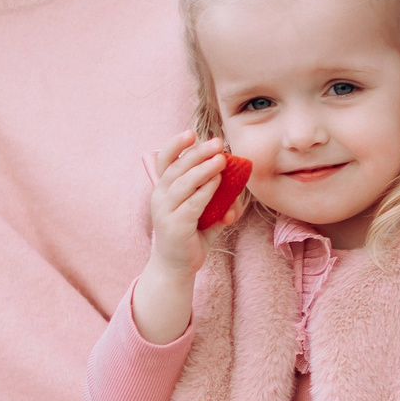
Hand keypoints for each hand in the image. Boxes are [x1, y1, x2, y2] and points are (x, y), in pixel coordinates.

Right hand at [134, 131, 230, 344]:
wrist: (176, 267)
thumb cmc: (190, 235)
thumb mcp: (203, 212)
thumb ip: (218, 199)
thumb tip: (239, 186)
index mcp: (163, 189)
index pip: (164, 160)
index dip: (175, 145)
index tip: (191, 133)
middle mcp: (160, 197)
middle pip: (177, 167)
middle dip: (198, 152)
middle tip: (218, 142)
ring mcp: (165, 212)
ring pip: (184, 183)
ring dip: (204, 168)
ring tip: (221, 159)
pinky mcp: (176, 226)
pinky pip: (193, 204)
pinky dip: (206, 191)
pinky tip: (218, 183)